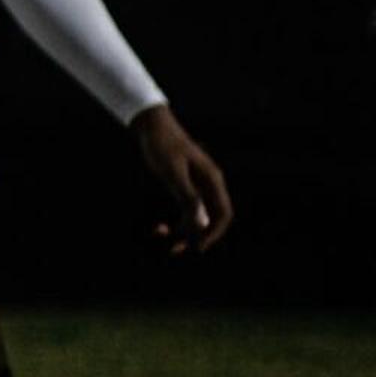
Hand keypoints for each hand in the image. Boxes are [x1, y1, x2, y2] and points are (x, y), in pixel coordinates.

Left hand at [133, 105, 232, 252]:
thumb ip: (187, 195)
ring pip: (196, 218)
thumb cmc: (163, 145)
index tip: (199, 247)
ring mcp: (197, 187)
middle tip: (175, 249)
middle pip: (211, 219)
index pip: (223, 213)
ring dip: (182, 231)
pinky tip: (158, 228)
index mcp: (212, 180)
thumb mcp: (173, 171)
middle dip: (196, 236)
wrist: (151, 127)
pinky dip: (175, 221)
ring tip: (160, 235)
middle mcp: (208, 185)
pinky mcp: (184, 188)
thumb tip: (200, 221)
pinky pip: (185, 211)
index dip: (215, 233)